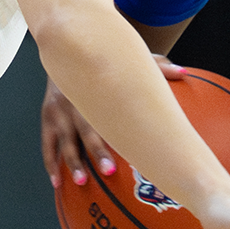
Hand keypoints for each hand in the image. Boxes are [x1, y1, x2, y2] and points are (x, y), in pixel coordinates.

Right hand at [40, 54, 184, 187]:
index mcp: (92, 89)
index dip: (115, 132)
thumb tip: (183, 71)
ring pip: (62, 141)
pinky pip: (47, 143)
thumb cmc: (99, 58)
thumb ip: (155, 66)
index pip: (104, 114)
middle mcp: (72, 101)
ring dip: (70, 162)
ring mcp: (57, 111)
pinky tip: (57, 181)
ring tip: (80, 181)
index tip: (125, 148)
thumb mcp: (126, 58)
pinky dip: (50, 162)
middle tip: (106, 172)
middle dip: (95, 152)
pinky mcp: (46, 117)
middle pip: (84, 130)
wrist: (63, 46)